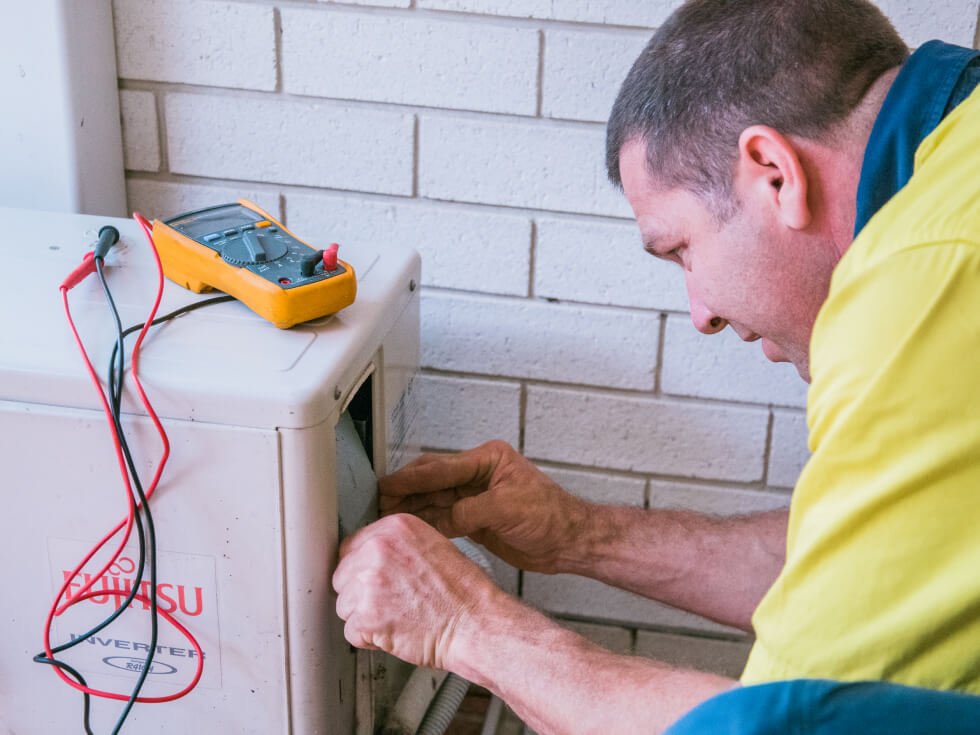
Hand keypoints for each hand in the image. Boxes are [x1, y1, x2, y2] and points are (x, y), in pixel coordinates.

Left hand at [332, 513, 499, 669]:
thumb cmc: (464, 593)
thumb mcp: (433, 547)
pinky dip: (369, 639)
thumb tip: (369, 557)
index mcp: (395, 527)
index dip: (362, 570)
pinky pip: (351, 631)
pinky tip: (393, 633)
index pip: (352, 547)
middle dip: (360, 594)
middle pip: (343, 576)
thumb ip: (397, 547)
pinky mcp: (366, 615)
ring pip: (344, 605)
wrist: (475, 623)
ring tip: (395, 618)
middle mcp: (378, 548)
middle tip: (389, 604)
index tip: (374, 582)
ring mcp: (369, 581)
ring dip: (363, 618)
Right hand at [379, 440, 590, 573]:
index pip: (440, 467)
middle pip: (432, 479)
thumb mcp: (507, 509)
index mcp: (487, 460)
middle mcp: (478, 474)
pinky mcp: (476, 518)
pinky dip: (427, 524)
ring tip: (386, 517)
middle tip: (378, 502)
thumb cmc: (551, 517)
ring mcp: (476, 496)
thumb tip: (438, 519)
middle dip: (405, 491)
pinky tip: (410, 530)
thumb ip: (469, 511)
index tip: (386, 486)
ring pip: (435, 499)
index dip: (411, 479)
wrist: (570, 542)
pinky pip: (444, 518)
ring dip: (412, 509)